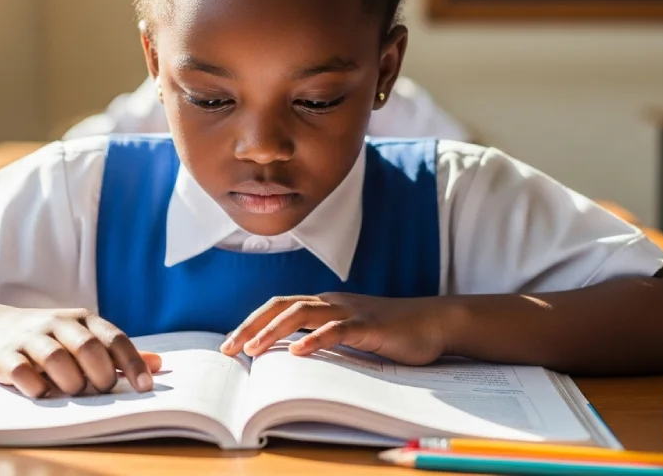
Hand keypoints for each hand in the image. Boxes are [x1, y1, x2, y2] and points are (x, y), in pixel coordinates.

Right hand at [0, 307, 161, 397]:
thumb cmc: (49, 337)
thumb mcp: (84, 336)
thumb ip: (117, 353)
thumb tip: (158, 365)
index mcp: (82, 319)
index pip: (113, 337)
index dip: (132, 363)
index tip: (145, 387)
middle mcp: (57, 323)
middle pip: (87, 347)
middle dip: (100, 374)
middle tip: (102, 390)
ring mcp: (30, 338)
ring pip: (56, 358)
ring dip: (71, 381)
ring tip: (73, 391)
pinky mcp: (5, 356)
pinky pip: (23, 372)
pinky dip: (37, 386)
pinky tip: (44, 392)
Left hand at [220, 293, 446, 364]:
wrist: (435, 322)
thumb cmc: (392, 333)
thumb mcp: (350, 337)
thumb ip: (324, 340)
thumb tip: (289, 359)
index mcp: (324, 305)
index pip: (278, 308)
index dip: (252, 323)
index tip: (229, 345)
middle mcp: (332, 303)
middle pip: (281, 306)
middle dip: (251, 326)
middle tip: (227, 350)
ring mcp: (351, 311)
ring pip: (303, 313)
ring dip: (274, 331)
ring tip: (253, 351)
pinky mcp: (371, 325)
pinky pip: (339, 330)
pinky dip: (316, 339)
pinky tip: (299, 352)